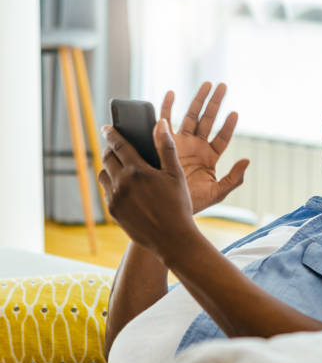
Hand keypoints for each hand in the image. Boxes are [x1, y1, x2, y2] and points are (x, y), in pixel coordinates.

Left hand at [98, 120, 197, 257]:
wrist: (172, 239)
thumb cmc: (178, 205)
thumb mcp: (176, 174)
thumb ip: (166, 147)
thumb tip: (160, 123)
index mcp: (138, 170)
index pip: (118, 145)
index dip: (111, 133)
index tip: (106, 127)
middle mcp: (122, 183)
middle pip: (107, 158)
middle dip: (109, 149)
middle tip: (114, 146)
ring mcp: (115, 199)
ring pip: (103, 175)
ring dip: (108, 167)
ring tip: (118, 166)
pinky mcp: (113, 212)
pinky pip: (107, 192)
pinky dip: (112, 185)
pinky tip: (123, 186)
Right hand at [160, 82, 249, 213]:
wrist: (167, 208)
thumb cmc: (193, 203)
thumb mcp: (217, 192)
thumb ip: (234, 178)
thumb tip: (247, 160)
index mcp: (210, 157)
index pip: (222, 136)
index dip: (229, 125)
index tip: (235, 112)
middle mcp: (196, 146)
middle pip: (207, 120)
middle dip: (214, 103)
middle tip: (222, 85)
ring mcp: (180, 143)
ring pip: (190, 116)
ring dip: (198, 100)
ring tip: (207, 84)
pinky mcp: (163, 143)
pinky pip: (164, 121)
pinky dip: (166, 107)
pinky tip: (172, 93)